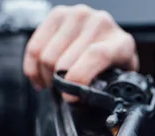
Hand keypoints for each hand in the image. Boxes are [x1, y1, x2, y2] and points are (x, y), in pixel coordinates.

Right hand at [23, 5, 137, 96]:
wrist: (110, 38)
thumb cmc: (115, 63)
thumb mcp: (121, 79)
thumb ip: (111, 89)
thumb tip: (93, 102)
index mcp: (121, 43)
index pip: (96, 55)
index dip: (79, 77)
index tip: (70, 96)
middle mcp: (99, 24)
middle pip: (64, 60)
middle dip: (60, 84)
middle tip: (65, 93)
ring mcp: (77, 16)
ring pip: (47, 56)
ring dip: (47, 77)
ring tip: (55, 84)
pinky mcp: (57, 14)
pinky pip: (34, 47)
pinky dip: (33, 68)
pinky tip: (41, 77)